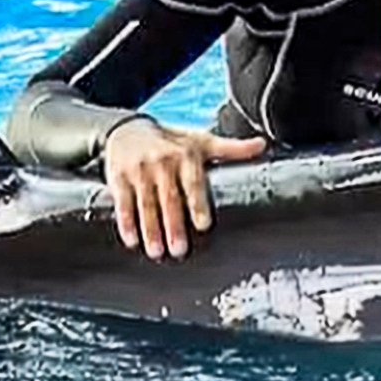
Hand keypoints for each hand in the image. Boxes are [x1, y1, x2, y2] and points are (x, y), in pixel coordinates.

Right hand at [101, 118, 266, 259]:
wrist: (126, 128)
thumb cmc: (171, 141)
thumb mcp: (200, 141)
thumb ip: (230, 148)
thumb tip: (263, 145)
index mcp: (185, 154)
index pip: (193, 182)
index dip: (197, 204)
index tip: (202, 226)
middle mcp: (161, 162)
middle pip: (169, 198)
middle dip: (173, 225)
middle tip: (180, 250)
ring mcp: (138, 170)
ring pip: (145, 204)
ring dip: (150, 230)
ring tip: (157, 253)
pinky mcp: (118, 177)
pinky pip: (122, 202)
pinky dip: (126, 222)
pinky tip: (131, 241)